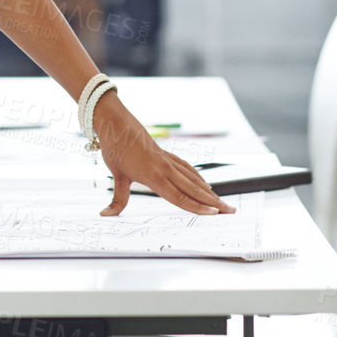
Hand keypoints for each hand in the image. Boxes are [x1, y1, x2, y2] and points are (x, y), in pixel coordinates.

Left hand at [93, 91, 235, 216]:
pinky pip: (187, 169)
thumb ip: (117, 199)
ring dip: (209, 191)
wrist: (116, 122)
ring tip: (223, 202)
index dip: (197, 207)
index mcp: (154, 176)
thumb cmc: (115, 147)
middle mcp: (165, 168)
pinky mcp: (167, 155)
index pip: (180, 197)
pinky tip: (205, 184)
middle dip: (213, 202)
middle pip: (193, 189)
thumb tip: (105, 214)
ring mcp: (168, 160)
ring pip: (193, 179)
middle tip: (230, 210)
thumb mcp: (116, 175)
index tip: (214, 213)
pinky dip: (198, 178)